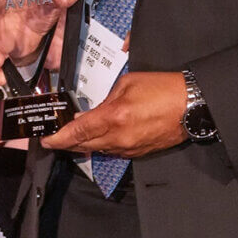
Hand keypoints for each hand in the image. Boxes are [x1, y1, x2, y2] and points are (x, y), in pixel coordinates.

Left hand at [41, 71, 186, 157]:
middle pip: (84, 145)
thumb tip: (91, 113)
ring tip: (74, 134)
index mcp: (114, 117)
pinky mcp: (139, 153)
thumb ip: (105, 99)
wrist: (191, 106)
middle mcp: (120, 138)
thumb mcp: (127, 83)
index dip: (59, 137)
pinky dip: (102, 144)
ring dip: (84, 143)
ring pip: (98, 150)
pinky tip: (99, 136)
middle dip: (67, 142)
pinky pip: (114, 151)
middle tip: (54, 137)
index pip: (79, 131)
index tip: (46, 139)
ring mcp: (130, 149)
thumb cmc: (161, 88)